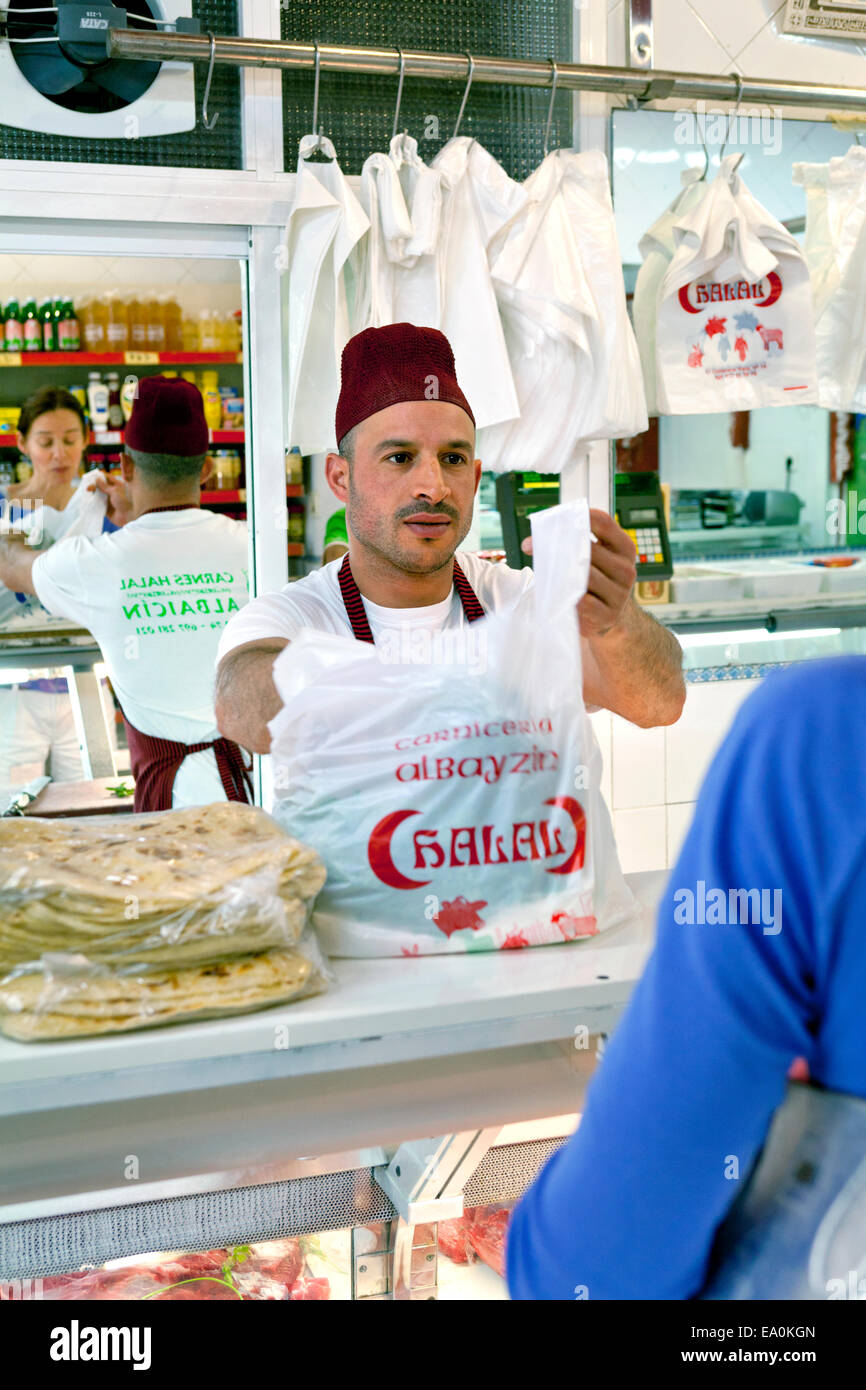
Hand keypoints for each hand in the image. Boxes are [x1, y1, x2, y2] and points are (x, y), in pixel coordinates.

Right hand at [88, 472, 132, 526]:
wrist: (127, 518)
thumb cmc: (124, 502)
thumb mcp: (115, 491)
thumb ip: (105, 486)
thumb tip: (97, 479)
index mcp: (118, 485)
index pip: (108, 478)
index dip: (100, 476)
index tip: (92, 476)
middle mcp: (113, 491)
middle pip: (101, 485)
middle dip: (94, 485)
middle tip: (88, 487)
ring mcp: (109, 499)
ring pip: (99, 493)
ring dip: (93, 492)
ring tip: (87, 491)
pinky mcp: (106, 507)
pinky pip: (98, 502)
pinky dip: (93, 500)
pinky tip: (87, 498)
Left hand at [520, 508, 636, 636]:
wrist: (609, 618)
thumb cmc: (594, 583)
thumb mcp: (592, 561)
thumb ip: (573, 545)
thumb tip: (532, 542)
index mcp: (624, 549)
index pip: (603, 522)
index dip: (577, 517)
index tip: (552, 522)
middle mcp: (626, 569)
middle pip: (590, 549)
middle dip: (559, 546)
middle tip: (533, 547)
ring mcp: (620, 594)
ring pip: (586, 576)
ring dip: (561, 573)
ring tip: (544, 572)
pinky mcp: (609, 615)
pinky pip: (584, 602)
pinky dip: (569, 597)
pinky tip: (559, 596)